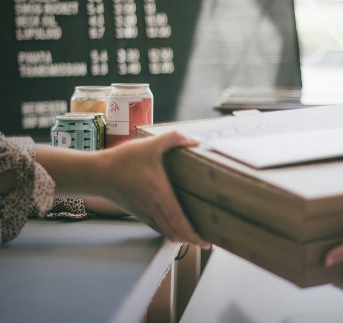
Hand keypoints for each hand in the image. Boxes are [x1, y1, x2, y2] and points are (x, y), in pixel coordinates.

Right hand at [97, 131, 210, 248]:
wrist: (96, 174)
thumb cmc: (122, 161)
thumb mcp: (150, 145)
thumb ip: (173, 139)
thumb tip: (195, 142)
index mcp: (159, 193)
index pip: (178, 219)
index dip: (192, 233)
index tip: (205, 243)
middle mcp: (153, 207)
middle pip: (175, 231)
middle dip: (191, 239)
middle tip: (206, 244)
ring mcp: (144, 212)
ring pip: (165, 231)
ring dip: (180, 237)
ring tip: (194, 237)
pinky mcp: (138, 212)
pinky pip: (157, 226)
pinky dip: (168, 231)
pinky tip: (174, 228)